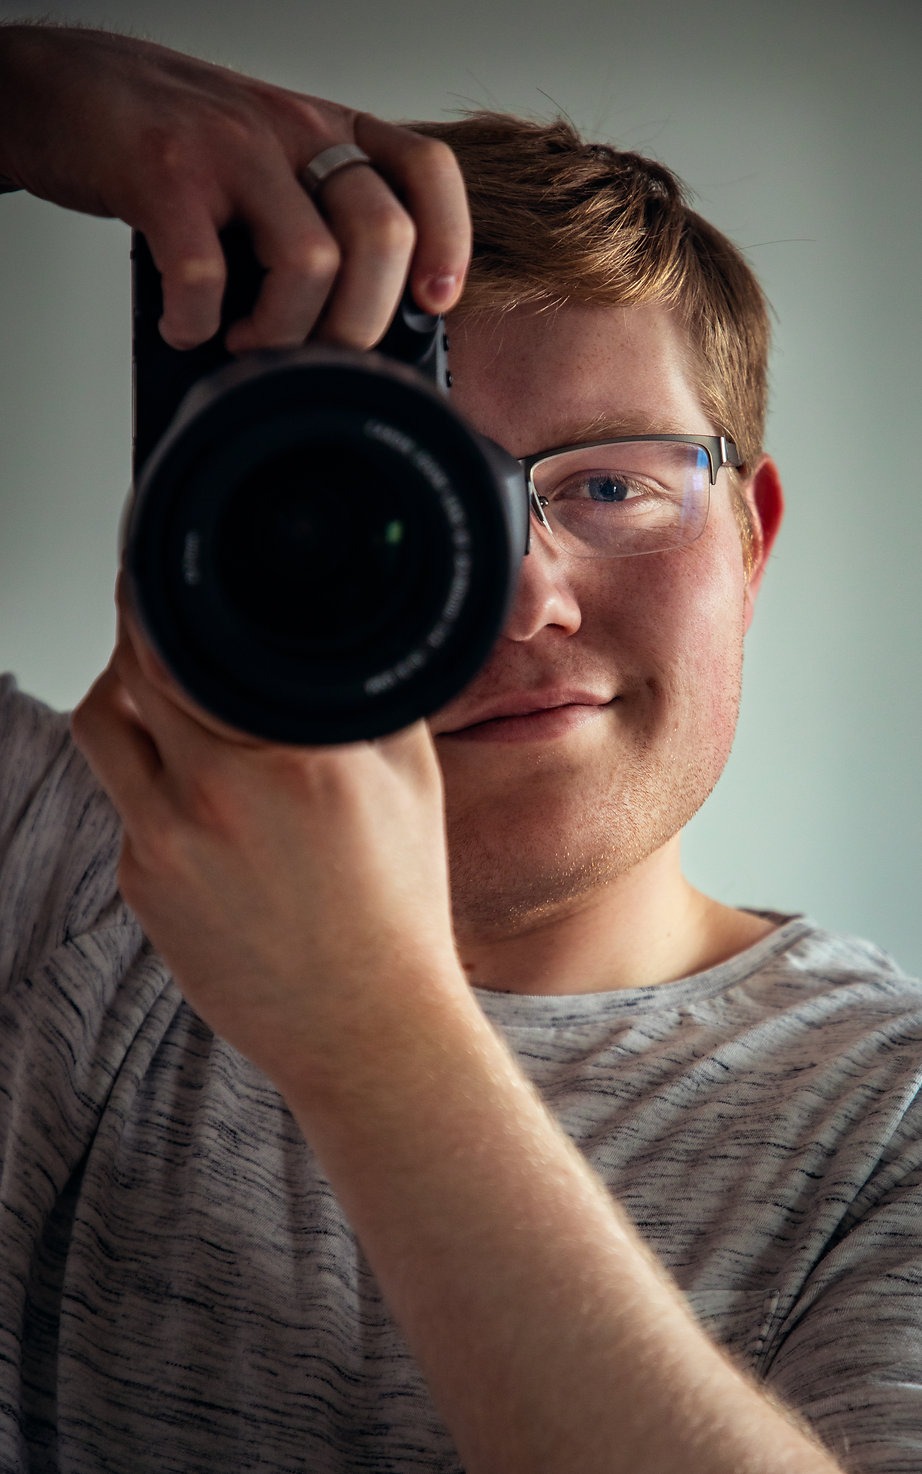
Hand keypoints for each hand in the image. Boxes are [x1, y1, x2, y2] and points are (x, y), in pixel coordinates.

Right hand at [0, 24, 469, 349]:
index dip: (448, 241)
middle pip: (382, 234)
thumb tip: (354, 328)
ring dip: (284, 332)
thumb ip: (313, 217)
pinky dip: (197, 323)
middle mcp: (291, 129)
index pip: (426, 170)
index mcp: (327, 129)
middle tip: (318, 353)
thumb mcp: (266, 162)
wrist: (61, 87)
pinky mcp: (166, 174)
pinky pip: (207, 275)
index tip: (434, 301)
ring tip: (246, 341)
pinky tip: (184, 324)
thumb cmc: (170, 142)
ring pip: (311, 261)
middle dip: (359, 321)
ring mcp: (231, 148)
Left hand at [70, 586, 464, 1090]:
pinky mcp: (140, 887)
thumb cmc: (398, 909)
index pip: (186, 643)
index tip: (164, 578)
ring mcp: (165, 844)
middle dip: (140, 639)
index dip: (162, 599)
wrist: (367, 1028)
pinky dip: (151, 780)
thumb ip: (373, 695)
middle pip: (128, 672)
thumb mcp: (414, 781)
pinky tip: (200, 797)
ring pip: (103, 728)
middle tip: (165, 628)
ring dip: (123, 697)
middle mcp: (215, 794)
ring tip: (164, 697)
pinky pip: (125, 803)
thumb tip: (349, 633)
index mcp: (292, 756)